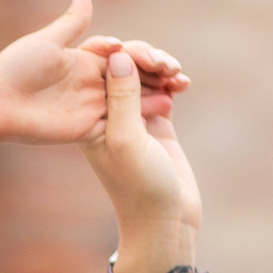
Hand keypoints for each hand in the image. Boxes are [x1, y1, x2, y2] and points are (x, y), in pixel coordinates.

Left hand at [0, 0, 186, 145]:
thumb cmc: (17, 67)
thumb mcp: (47, 41)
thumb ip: (71, 23)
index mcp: (84, 61)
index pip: (124, 56)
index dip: (144, 55)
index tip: (157, 56)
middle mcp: (92, 84)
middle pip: (133, 78)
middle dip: (156, 73)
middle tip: (175, 70)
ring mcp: (91, 107)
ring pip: (131, 100)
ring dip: (155, 93)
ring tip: (176, 89)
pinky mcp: (87, 129)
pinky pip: (120, 123)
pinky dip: (142, 117)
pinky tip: (164, 110)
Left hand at [84, 48, 202, 272]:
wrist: (164, 220)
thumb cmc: (139, 185)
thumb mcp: (127, 138)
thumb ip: (122, 97)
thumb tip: (118, 55)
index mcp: (87, 116)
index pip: (95, 70)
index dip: (114, 52)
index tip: (137, 52)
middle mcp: (106, 113)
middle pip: (121, 67)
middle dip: (144, 58)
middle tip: (165, 64)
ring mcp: (132, 117)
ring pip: (143, 76)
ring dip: (161, 68)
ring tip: (178, 75)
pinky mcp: (156, 123)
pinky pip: (162, 90)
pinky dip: (173, 82)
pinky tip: (184, 84)